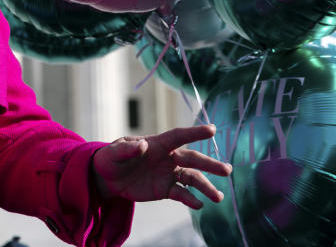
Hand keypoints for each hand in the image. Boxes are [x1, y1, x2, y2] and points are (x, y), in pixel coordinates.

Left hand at [91, 125, 231, 208]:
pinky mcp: (166, 189)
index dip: (194, 133)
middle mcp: (167, 157)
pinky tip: (199, 205)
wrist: (108, 179)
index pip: (178, 136)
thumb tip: (143, 145)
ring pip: (192, 178)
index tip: (213, 130)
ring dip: (205, 186)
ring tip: (218, 197)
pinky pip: (181, 194)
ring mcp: (168, 173)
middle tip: (227, 170)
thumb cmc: (111, 158)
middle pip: (192, 159)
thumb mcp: (114, 152)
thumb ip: (127, 149)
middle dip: (210, 164)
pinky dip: (191, 199)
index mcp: (157, 143)